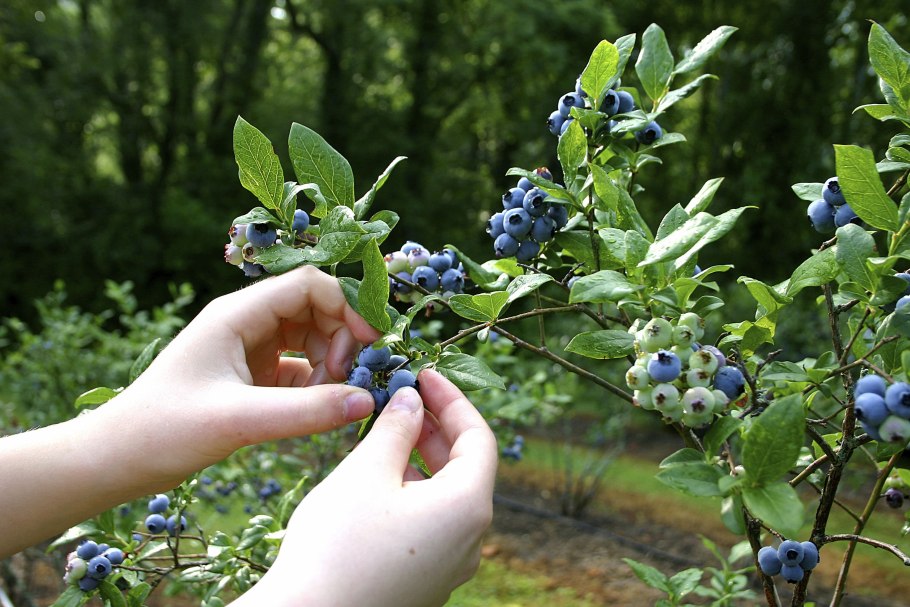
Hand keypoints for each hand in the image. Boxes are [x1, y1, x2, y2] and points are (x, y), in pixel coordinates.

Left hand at [103, 265, 381, 489]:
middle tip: (347, 381)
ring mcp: (249, 348)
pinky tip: (317, 411)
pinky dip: (316, 385)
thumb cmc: (165, 430)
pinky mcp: (251, 376)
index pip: (309, 284)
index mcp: (237, 314)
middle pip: (315, 308)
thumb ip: (306, 411)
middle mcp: (246, 323)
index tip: (370, 343)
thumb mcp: (239, 420)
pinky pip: (299, 368)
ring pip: (310, 337)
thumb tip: (366, 401)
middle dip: (341, 339)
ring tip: (329, 400)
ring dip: (331, 363)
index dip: (347, 306)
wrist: (117, 459)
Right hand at [235, 369, 497, 606]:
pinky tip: (376, 482)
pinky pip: (431, 525)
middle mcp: (470, 541)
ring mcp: (449, 567)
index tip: (424, 374)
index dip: (453, 400)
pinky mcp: (425, 583)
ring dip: (420, 460)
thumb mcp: (366, 473)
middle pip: (465, 468)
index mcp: (468, 508)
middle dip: (434, 428)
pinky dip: (412, 493)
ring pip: (446, 497)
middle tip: (401, 399)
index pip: (479, 438)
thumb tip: (412, 399)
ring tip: (382, 437)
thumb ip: (396, 428)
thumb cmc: (336, 547)